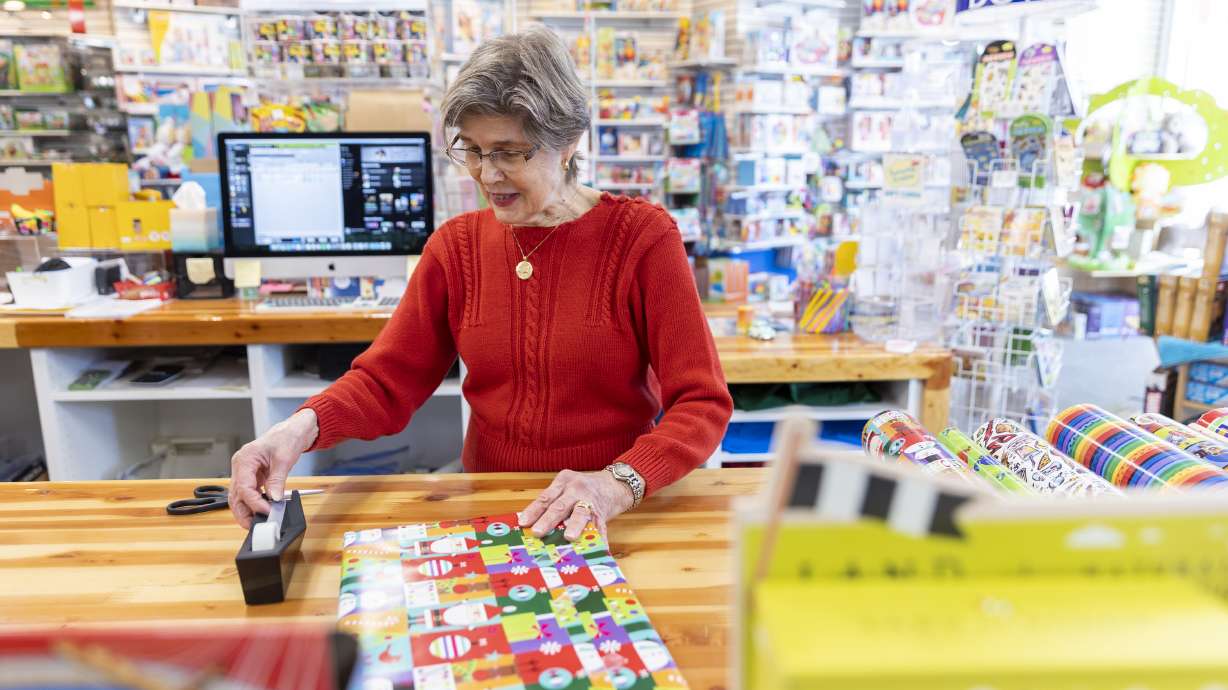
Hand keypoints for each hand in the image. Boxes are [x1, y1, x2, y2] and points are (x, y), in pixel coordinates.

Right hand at [228, 408, 317, 528]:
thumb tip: (274, 499)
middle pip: (235, 495)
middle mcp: (240, 466)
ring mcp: (245, 472)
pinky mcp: (253, 477)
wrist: (293, 431)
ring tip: (259, 521)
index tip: (267, 511)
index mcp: (244, 459)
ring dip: (247, 510)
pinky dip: (254, 503)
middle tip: (255, 526)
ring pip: (239, 497)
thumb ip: (277, 480)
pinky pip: (249, 493)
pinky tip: (263, 510)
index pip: (243, 487)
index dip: (254, 502)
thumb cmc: (286, 437)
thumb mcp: (283, 459)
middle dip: (243, 513)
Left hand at [518, 469, 634, 542]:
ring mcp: (590, 500)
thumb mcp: (566, 487)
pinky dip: (597, 537)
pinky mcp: (602, 512)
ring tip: (569, 537)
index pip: (545, 498)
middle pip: (560, 506)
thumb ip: (552, 502)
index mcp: (563, 482)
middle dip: (548, 520)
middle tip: (537, 532)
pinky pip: (599, 526)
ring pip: (580, 514)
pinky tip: (596, 547)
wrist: (612, 484)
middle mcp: (576, 489)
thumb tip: (530, 525)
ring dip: (574, 526)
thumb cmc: (582, 488)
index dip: (533, 511)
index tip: (523, 523)